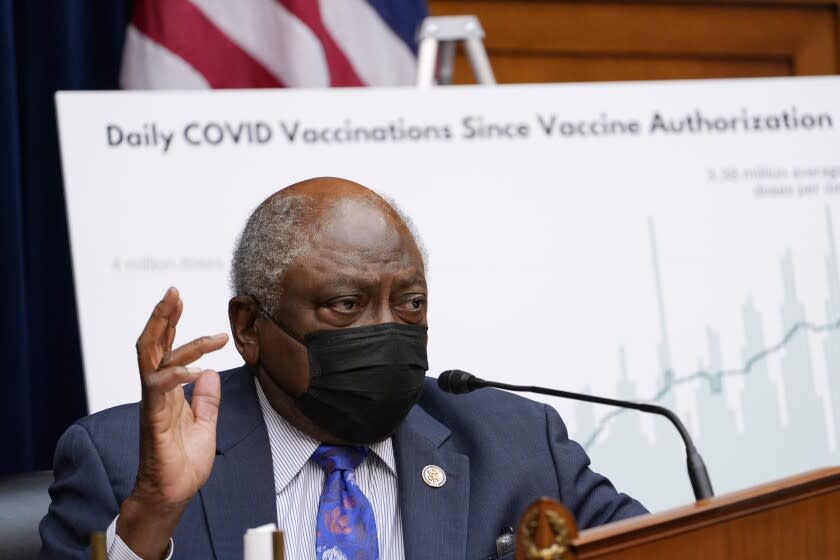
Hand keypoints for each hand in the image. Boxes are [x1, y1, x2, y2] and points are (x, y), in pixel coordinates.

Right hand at [117, 287, 227, 557]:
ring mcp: (153, 405)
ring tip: (202, 326)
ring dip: (177, 339)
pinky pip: (160, 390)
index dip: (170, 323)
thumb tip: (211, 372)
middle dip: (162, 316)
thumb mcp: (205, 425)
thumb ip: (207, 399)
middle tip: (173, 291)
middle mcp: (156, 393)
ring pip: (154, 360)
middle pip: (152, 346)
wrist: (172, 494)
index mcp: (168, 392)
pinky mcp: (154, 421)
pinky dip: (179, 375)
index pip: (166, 349)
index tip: (177, 298)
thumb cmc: (183, 464)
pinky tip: (198, 368)